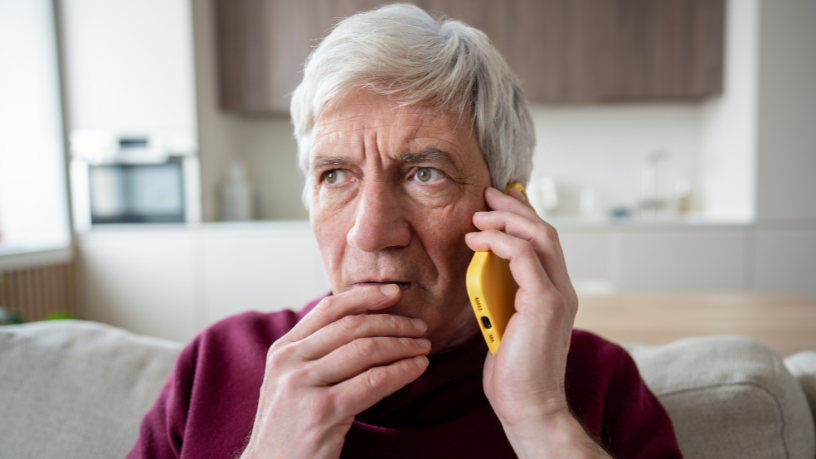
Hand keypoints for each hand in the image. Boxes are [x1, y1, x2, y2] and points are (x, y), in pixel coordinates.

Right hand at [240, 285, 430, 458]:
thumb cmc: (290, 427)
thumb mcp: (292, 381)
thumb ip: (317, 353)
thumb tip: (361, 321)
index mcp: (283, 350)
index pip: (329, 309)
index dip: (365, 296)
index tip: (395, 293)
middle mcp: (290, 362)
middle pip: (352, 327)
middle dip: (393, 322)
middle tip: (420, 326)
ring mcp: (303, 386)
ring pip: (366, 350)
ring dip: (402, 345)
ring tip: (423, 347)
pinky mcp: (321, 412)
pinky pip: (372, 382)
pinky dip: (401, 371)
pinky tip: (416, 369)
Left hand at [465, 187, 607, 457]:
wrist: (528, 406)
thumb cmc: (513, 372)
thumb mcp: (503, 322)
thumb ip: (500, 293)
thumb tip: (481, 267)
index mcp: (554, 293)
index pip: (544, 243)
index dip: (522, 218)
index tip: (495, 204)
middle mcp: (562, 290)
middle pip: (546, 231)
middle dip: (515, 208)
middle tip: (487, 195)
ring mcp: (558, 295)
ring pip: (541, 236)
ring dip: (506, 220)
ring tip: (478, 216)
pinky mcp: (546, 303)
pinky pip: (525, 256)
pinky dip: (500, 242)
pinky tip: (477, 242)